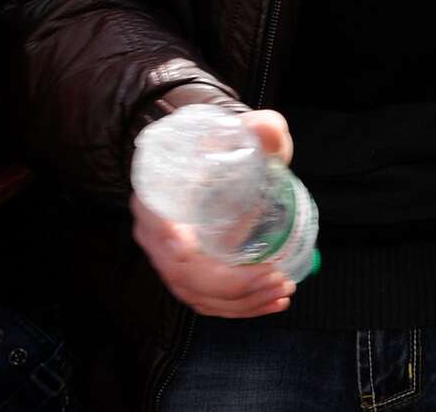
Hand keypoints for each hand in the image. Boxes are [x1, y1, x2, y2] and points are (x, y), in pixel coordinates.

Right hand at [131, 109, 296, 317]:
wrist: (215, 159)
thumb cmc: (226, 145)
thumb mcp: (244, 130)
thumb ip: (259, 127)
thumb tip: (266, 129)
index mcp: (157, 195)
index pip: (154, 223)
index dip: (167, 239)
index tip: (186, 249)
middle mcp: (157, 233)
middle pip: (183, 273)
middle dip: (229, 284)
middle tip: (275, 278)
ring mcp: (171, 259)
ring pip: (198, 295)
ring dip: (241, 302)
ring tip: (282, 292)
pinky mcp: (191, 275)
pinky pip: (209, 301)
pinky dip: (240, 307)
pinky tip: (271, 302)